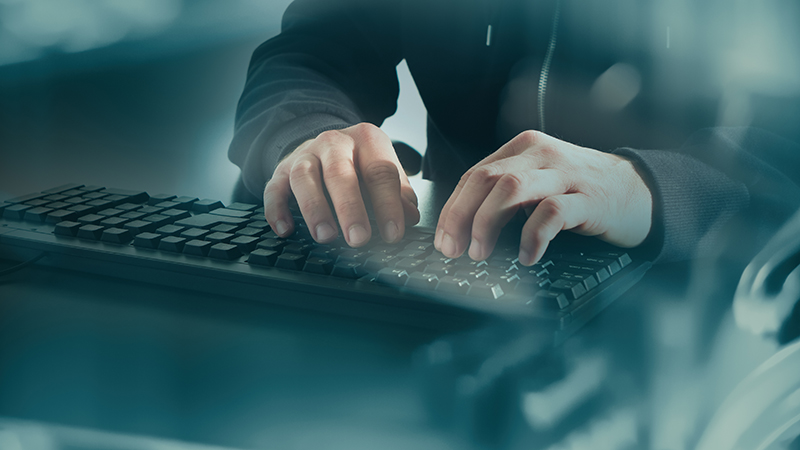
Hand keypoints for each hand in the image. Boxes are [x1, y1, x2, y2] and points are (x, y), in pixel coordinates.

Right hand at [263, 123, 419, 246]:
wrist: (323, 145)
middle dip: (350, 208)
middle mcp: (334, 143)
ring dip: (315, 209)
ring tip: (326, 237)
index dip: (388, 204)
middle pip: (340, 173)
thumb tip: (410, 217)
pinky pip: (274, 189)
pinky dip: (277, 210)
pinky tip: (285, 230)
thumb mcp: (382, 171)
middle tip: (359, 239)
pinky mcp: (281, 171)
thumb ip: (398, 193)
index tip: (393, 234)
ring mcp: (304, 155)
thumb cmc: (359, 164)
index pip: (380, 171)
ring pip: (305, 178)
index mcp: (366, 140)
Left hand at [434, 130, 652, 264]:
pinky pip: (552, 213)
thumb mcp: (539, 184)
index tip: (443, 239)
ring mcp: (565, 175)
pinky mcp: (589, 198)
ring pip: (511, 189)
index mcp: (524, 149)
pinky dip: (533, 237)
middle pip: (486, 179)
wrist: (640, 192)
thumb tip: (463, 229)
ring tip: (481, 253)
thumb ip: (506, 196)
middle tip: (454, 249)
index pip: (475, 175)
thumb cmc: (582, 192)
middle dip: (461, 216)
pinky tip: (527, 256)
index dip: (453, 208)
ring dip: (487, 223)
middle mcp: (542, 156)